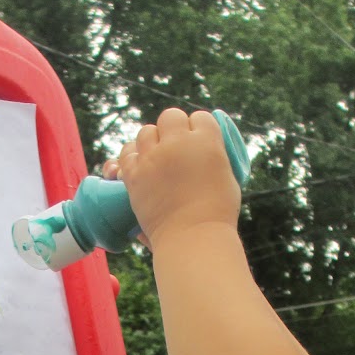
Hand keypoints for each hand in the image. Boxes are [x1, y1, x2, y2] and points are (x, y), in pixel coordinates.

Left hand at [111, 109, 240, 248]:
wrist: (193, 237)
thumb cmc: (217, 213)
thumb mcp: (227, 177)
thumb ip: (214, 158)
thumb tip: (206, 150)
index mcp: (207, 141)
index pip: (200, 117)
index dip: (197, 127)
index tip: (196, 138)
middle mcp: (178, 143)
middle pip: (170, 117)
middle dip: (173, 128)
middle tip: (175, 145)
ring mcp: (153, 157)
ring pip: (146, 132)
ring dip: (151, 141)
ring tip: (156, 155)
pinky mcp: (134, 174)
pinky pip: (126, 153)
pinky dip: (132, 156)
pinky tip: (139, 163)